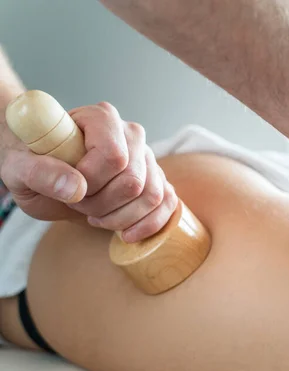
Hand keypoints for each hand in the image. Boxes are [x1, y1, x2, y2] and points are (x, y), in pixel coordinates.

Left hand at [0, 102, 177, 241]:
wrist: (47, 171)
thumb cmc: (33, 164)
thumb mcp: (19, 167)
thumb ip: (41, 173)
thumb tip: (76, 187)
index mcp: (100, 118)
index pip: (113, 156)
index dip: (92, 182)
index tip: (70, 190)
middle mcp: (130, 133)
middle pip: (134, 180)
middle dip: (103, 205)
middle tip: (79, 205)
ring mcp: (147, 157)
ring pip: (152, 196)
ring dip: (121, 218)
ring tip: (96, 216)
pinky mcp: (156, 178)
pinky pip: (168, 203)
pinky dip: (150, 224)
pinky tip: (126, 233)